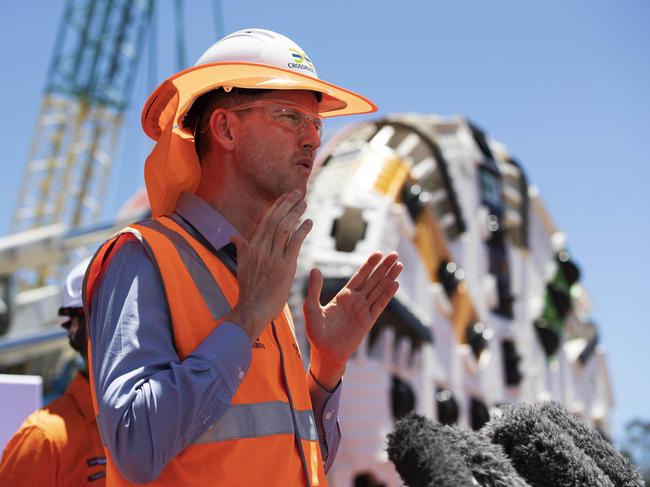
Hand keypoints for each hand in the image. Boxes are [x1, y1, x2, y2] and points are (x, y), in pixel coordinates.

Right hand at [226, 190, 311, 342]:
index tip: (287, 196)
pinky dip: (302, 231)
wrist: (252, 309)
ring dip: (296, 214)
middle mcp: (261, 249)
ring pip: (285, 229)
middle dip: (288, 204)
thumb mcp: (241, 265)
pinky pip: (294, 244)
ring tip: (305, 203)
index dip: (278, 206)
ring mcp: (273, 258)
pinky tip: (309, 222)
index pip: (266, 221)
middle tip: (299, 192)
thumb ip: (241, 249)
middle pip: (276, 220)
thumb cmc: (249, 290)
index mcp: (252, 247)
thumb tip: (233, 236)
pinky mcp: (285, 268)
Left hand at [304, 252, 402, 390]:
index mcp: (344, 295)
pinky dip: (387, 295)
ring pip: (379, 290)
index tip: (378, 253)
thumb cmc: (316, 332)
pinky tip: (394, 284)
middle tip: (394, 254)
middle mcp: (356, 301)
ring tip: (399, 265)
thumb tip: (314, 269)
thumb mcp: (311, 308)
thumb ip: (314, 289)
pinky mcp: (367, 322)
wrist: (324, 353)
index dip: (369, 265)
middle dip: (383, 267)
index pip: (359, 276)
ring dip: (389, 278)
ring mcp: (363, 311)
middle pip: (373, 280)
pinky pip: (378, 306)